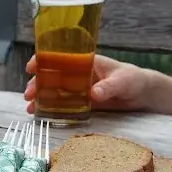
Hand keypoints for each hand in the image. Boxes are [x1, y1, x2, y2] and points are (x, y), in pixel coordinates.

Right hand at [22, 54, 152, 113]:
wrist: (143, 94)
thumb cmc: (133, 80)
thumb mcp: (122, 82)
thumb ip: (108, 87)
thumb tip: (93, 94)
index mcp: (85, 62)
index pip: (59, 57)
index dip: (42, 59)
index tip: (31, 67)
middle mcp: (78, 74)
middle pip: (52, 75)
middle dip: (37, 83)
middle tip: (28, 95)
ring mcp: (78, 89)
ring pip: (54, 90)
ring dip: (40, 97)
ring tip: (31, 108)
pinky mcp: (82, 102)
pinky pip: (63, 104)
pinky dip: (51, 108)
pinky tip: (41, 115)